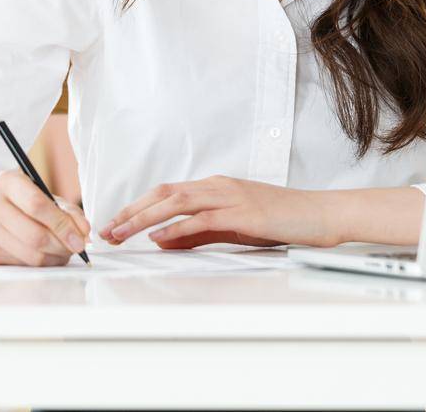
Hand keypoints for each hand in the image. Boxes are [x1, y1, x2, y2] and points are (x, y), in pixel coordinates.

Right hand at [0, 170, 89, 265]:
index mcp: (7, 182)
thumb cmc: (20, 199)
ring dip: (55, 257)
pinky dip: (42, 262)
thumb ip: (67, 211)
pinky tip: (47, 254)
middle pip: (34, 235)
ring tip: (64, 251)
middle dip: (62, 245)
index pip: (37, 205)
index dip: (62, 224)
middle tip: (76, 247)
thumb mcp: (43, 194)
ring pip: (30, 255)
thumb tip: (84, 232)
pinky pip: (23, 264)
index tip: (80, 237)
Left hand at [102, 175, 344, 249]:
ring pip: (176, 202)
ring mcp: (230, 196)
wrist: (319, 215)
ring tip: (122, 233)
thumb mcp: (231, 228)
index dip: (136, 207)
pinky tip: (159, 237)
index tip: (114, 224)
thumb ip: (197, 233)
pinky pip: (203, 218)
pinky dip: (178, 227)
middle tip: (106, 230)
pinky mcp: (243, 213)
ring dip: (145, 218)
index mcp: (213, 187)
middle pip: (163, 193)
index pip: (165, 193)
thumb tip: (161, 239)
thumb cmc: (279, 221)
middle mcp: (217, 186)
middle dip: (131, 212)